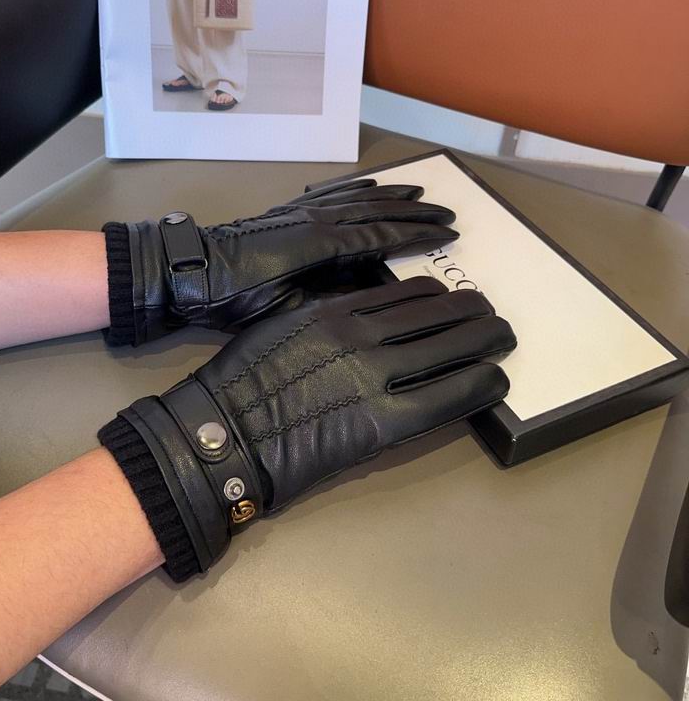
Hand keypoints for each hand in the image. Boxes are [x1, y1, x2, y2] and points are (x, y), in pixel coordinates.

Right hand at [103, 277, 515, 576]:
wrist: (223, 433)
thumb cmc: (243, 380)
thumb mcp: (283, 325)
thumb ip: (326, 315)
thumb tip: (363, 314)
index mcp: (336, 308)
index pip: (407, 293)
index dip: (438, 295)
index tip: (452, 299)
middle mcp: (363, 332)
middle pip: (436, 313)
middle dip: (472, 312)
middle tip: (493, 315)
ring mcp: (375, 375)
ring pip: (448, 347)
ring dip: (484, 340)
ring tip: (503, 338)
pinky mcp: (383, 421)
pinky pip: (445, 397)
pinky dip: (477, 385)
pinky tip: (496, 379)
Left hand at [104, 179, 459, 344]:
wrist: (191, 270)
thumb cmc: (235, 299)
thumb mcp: (284, 309)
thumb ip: (327, 296)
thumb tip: (367, 289)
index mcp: (320, 245)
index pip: (381, 237)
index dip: (417, 234)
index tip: (447, 232)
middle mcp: (316, 219)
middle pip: (377, 210)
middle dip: (414, 211)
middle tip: (447, 212)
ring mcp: (301, 210)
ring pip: (357, 196)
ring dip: (391, 194)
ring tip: (419, 190)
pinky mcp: (288, 209)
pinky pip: (329, 192)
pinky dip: (355, 187)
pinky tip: (369, 185)